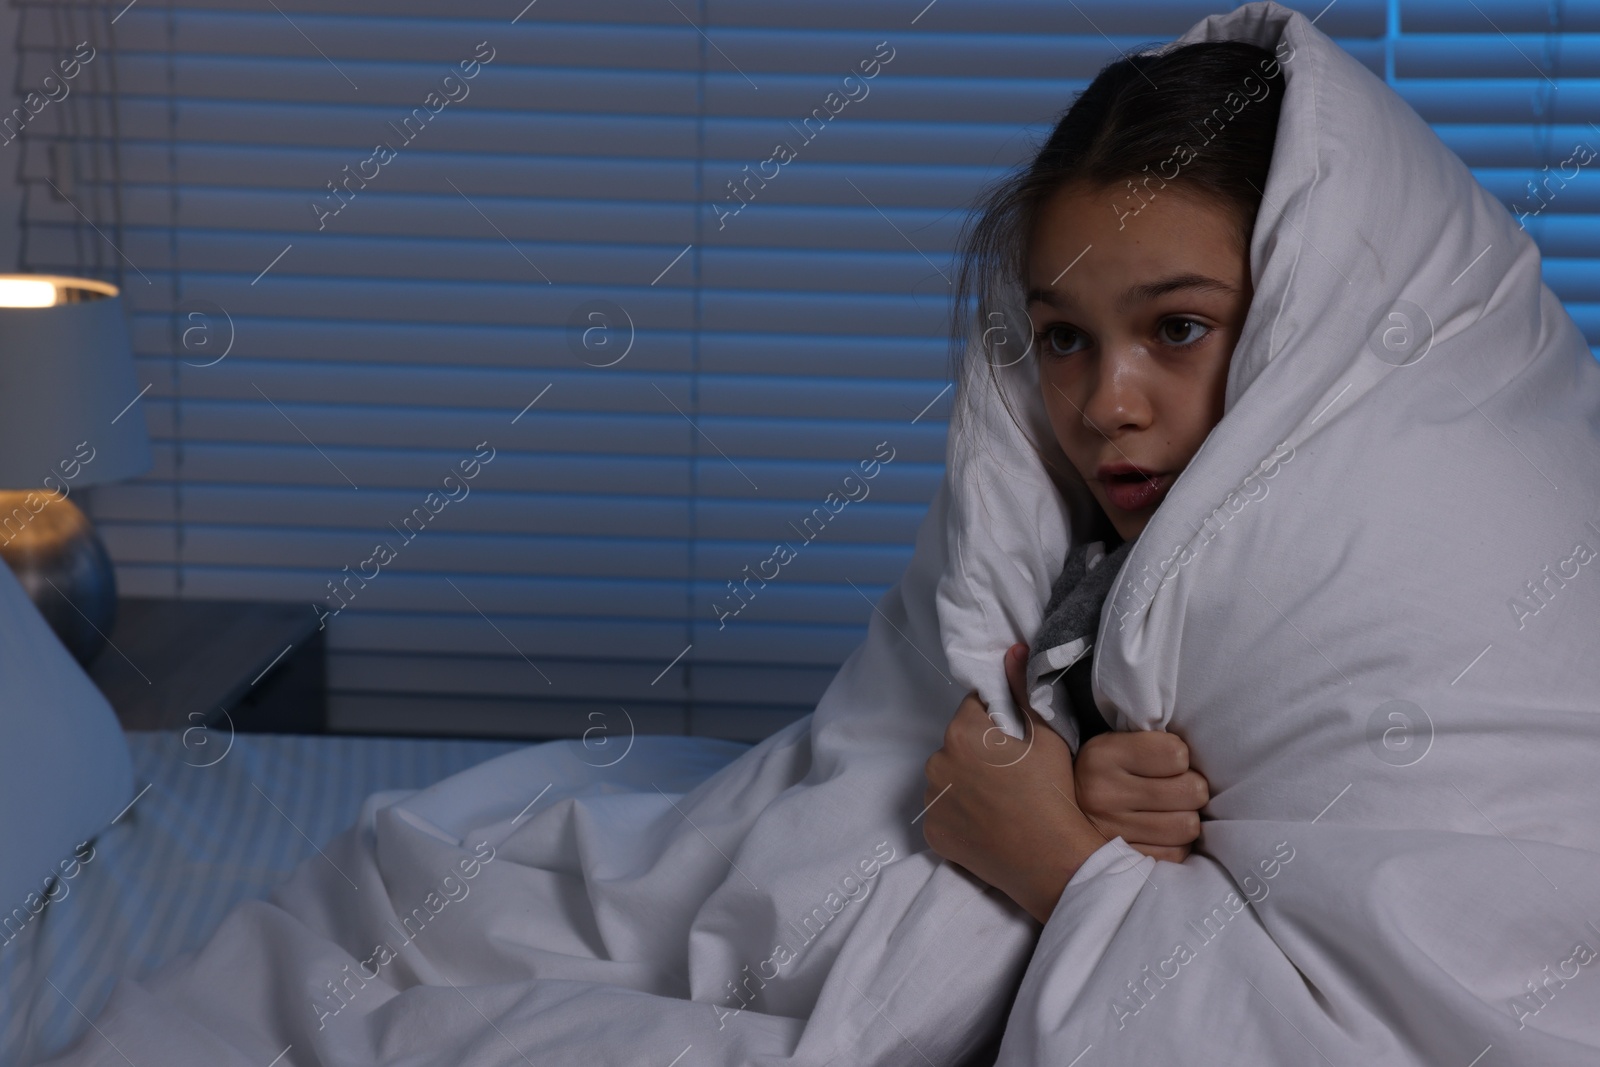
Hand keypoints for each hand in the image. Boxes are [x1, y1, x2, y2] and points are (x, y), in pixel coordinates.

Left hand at [921, 685, 1103, 924]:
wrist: (1051, 862)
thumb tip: (1013, 648)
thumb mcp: (1046, 736)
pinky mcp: (932, 832)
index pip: (973, 708)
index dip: (997, 722)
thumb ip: (1022, 690)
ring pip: (948, 778)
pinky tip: (988, 823)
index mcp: (961, 733)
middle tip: (1013, 776)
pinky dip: (960, 814)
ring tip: (1001, 802)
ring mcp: (931, 800)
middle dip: (978, 752)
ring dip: (966, 782)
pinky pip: (944, 811)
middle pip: (957, 744)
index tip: (1016, 743)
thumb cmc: (1052, 793)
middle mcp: (936, 762)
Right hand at [1003, 643, 1208, 862]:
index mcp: (1099, 759)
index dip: (1175, 757)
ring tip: (1163, 813)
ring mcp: (1119, 835)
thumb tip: (1014, 651)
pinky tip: (1153, 838)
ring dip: (1182, 820)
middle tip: (1171, 788)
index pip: (1176, 752)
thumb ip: (1043, 697)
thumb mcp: (1058, 739)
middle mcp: (1108, 797)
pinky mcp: (1128, 865)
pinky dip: (1172, 848)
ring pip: (1188, 825)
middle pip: (1191, 790)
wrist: (1034, 845)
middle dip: (1187, 790)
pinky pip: (1177, 856)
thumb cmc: (1062, 782)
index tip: (1162, 761)